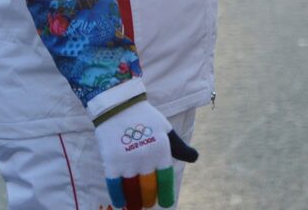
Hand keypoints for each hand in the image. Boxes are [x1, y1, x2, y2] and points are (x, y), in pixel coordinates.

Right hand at [91, 90, 197, 208]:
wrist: (120, 108)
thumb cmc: (147, 119)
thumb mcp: (167, 131)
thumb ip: (180, 148)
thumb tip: (195, 158)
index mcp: (162, 152)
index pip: (165, 180)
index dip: (166, 194)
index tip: (166, 203)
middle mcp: (146, 160)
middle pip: (149, 188)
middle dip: (149, 199)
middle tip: (148, 203)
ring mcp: (128, 163)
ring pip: (132, 190)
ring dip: (134, 201)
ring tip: (136, 206)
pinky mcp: (112, 163)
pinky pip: (115, 186)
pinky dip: (118, 196)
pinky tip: (121, 202)